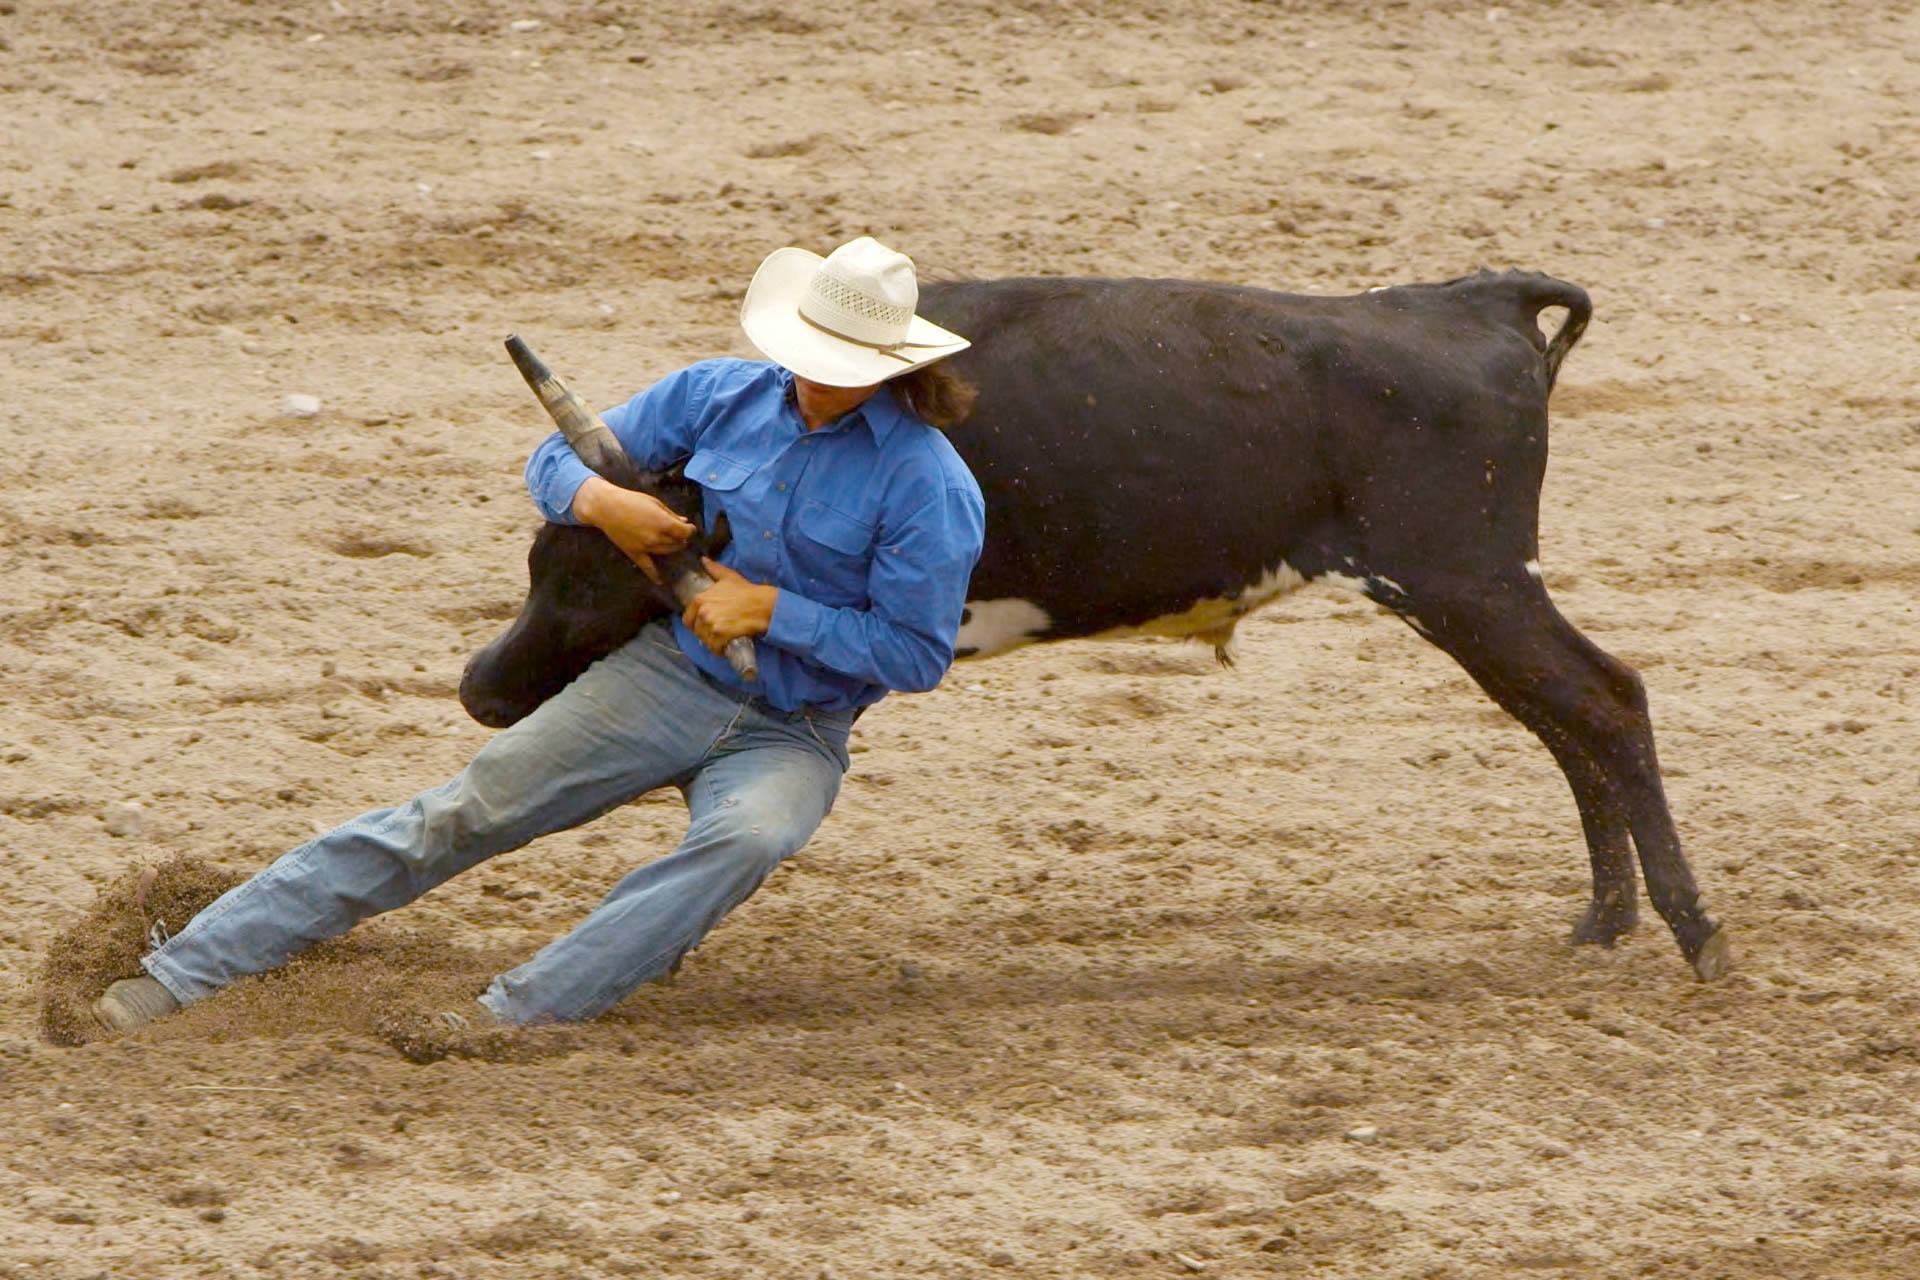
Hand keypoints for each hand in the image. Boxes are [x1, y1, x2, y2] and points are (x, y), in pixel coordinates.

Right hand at [571, 476, 694, 583]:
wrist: (606, 508)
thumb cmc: (632, 501)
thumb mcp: (655, 502)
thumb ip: (671, 514)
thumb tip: (684, 522)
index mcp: (664, 523)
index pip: (685, 532)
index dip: (690, 530)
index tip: (689, 528)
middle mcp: (657, 538)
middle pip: (677, 543)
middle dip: (681, 538)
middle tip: (679, 533)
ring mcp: (646, 548)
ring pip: (667, 552)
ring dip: (673, 548)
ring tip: (672, 543)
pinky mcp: (635, 554)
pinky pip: (647, 567)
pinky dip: (654, 575)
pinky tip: (661, 581)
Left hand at [683, 557, 776, 654]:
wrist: (762, 605)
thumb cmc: (747, 592)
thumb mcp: (729, 577)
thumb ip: (714, 569)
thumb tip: (704, 560)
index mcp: (700, 599)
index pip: (688, 619)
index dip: (696, 624)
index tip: (706, 626)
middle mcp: (703, 612)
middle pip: (697, 631)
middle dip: (706, 634)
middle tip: (718, 633)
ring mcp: (711, 624)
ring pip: (705, 641)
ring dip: (713, 643)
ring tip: (723, 639)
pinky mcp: (720, 636)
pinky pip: (715, 648)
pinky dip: (720, 650)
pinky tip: (726, 647)